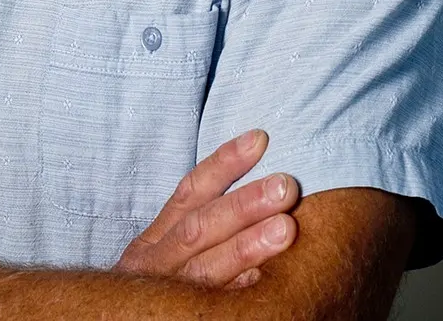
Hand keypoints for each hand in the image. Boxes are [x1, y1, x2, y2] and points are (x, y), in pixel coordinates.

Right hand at [113, 129, 300, 288]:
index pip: (190, 193)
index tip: (260, 139)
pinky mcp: (181, 317)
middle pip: (199, 228)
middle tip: (285, 186)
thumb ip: (201, 223)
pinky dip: (239, 292)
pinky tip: (268, 281)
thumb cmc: (158, 284)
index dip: (224, 164)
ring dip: (247, 246)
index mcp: (156, 239)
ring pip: (206, 268)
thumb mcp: (165, 251)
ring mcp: (168, 292)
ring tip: (286, 228)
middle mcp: (158, 262)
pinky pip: (215, 305)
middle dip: (244, 204)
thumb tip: (260, 183)